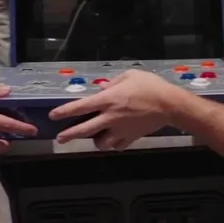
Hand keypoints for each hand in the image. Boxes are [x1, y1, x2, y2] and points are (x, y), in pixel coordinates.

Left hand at [49, 70, 180, 150]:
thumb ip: (113, 82)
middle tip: (60, 138)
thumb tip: (102, 88)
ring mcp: (120, 129)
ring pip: (101, 143)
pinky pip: (117, 146)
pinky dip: (113, 145)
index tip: (54, 116)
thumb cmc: (150, 86)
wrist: (170, 104)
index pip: (81, 107)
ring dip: (95, 141)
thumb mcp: (130, 75)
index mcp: (108, 99)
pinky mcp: (131, 138)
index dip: (65, 112)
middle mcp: (111, 116)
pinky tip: (113, 140)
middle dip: (70, 135)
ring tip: (95, 137)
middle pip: (85, 129)